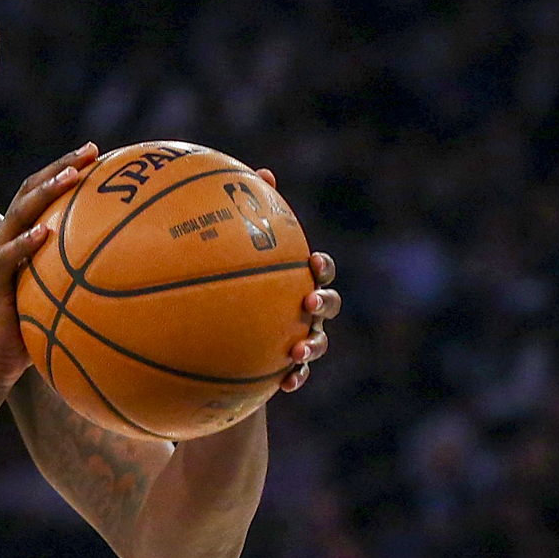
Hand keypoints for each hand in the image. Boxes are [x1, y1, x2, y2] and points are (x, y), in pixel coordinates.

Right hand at [0, 142, 99, 389]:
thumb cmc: (30, 329)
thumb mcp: (58, 296)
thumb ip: (79, 277)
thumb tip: (128, 273)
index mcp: (22, 238)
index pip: (42, 193)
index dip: (65, 169)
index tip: (96, 153)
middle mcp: (7, 240)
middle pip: (31, 191)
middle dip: (60, 167)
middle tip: (88, 152)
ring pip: (20, 214)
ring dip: (45, 193)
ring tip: (70, 177)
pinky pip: (8, 258)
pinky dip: (25, 243)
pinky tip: (44, 233)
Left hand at [254, 167, 338, 392]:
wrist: (229, 346)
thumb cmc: (235, 294)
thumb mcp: (236, 257)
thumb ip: (248, 220)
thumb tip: (259, 173)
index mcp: (297, 282)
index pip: (320, 270)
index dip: (322, 267)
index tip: (311, 261)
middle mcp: (306, 311)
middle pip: (329, 304)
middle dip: (323, 303)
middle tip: (307, 303)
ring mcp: (301, 340)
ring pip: (318, 343)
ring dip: (312, 347)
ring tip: (296, 351)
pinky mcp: (288, 369)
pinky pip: (298, 376)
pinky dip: (295, 379)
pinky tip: (284, 384)